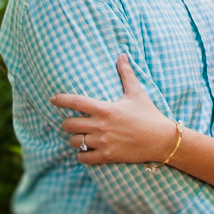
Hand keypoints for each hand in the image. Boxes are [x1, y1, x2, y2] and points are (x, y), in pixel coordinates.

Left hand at [51, 54, 176, 164]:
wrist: (160, 139)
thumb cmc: (148, 114)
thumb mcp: (136, 93)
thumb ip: (126, 74)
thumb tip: (122, 55)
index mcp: (105, 109)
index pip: (76, 102)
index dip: (61, 100)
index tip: (53, 99)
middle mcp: (101, 126)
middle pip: (69, 124)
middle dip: (66, 122)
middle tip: (71, 122)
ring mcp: (103, 142)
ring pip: (75, 142)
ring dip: (74, 139)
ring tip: (78, 136)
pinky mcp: (107, 156)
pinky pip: (84, 158)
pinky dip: (81, 155)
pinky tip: (84, 151)